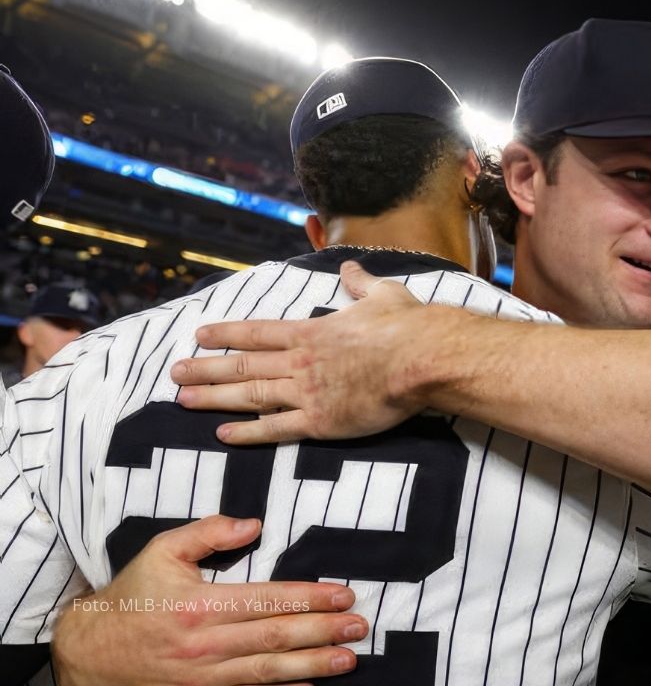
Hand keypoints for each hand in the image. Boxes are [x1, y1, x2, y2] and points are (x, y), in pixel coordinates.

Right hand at [52, 515, 365, 685]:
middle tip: (358, 627)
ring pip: (268, 673)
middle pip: (276, 639)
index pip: (269, 600)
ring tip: (348, 660)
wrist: (89, 652)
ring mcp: (205, 677)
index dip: (310, 598)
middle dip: (323, 633)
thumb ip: (208, 532)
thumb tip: (253, 523)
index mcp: (201, 605)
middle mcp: (207, 644)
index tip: (343, 595)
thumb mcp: (162, 551)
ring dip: (313, 666)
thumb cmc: (133, 596)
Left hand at [171, 261, 462, 443]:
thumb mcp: (383, 294)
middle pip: (242, 365)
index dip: (226, 334)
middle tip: (175, 372)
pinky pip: (276, 429)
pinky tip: (223, 435)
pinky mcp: (321, 421)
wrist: (422, 359)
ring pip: (249, 395)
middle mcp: (300, 361)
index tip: (200, 335)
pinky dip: (248, 433)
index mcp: (312, 331)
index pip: (258, 332)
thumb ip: (360, 284)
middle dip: (205, 368)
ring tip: (183, 400)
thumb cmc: (406, 326)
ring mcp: (307, 392)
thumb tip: (350, 268)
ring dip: (214, 397)